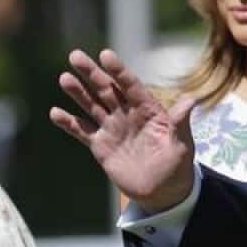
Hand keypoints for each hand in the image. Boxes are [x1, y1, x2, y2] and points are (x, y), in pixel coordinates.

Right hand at [49, 48, 195, 212]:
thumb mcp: (181, 144)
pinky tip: (55, 113)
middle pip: (107, 89)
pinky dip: (69, 123)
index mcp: (147, 109)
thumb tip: (191, 100)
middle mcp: (127, 114)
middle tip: (75, 55)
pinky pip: (82, 131)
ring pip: (92, 105)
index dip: (119, 71)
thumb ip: (180, 122)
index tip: (106, 55)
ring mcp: (112, 128)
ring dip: (78, 92)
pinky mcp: (101, 145)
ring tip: (65, 78)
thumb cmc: (176, 165)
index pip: (131, 86)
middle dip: (92, 73)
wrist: (162, 191)